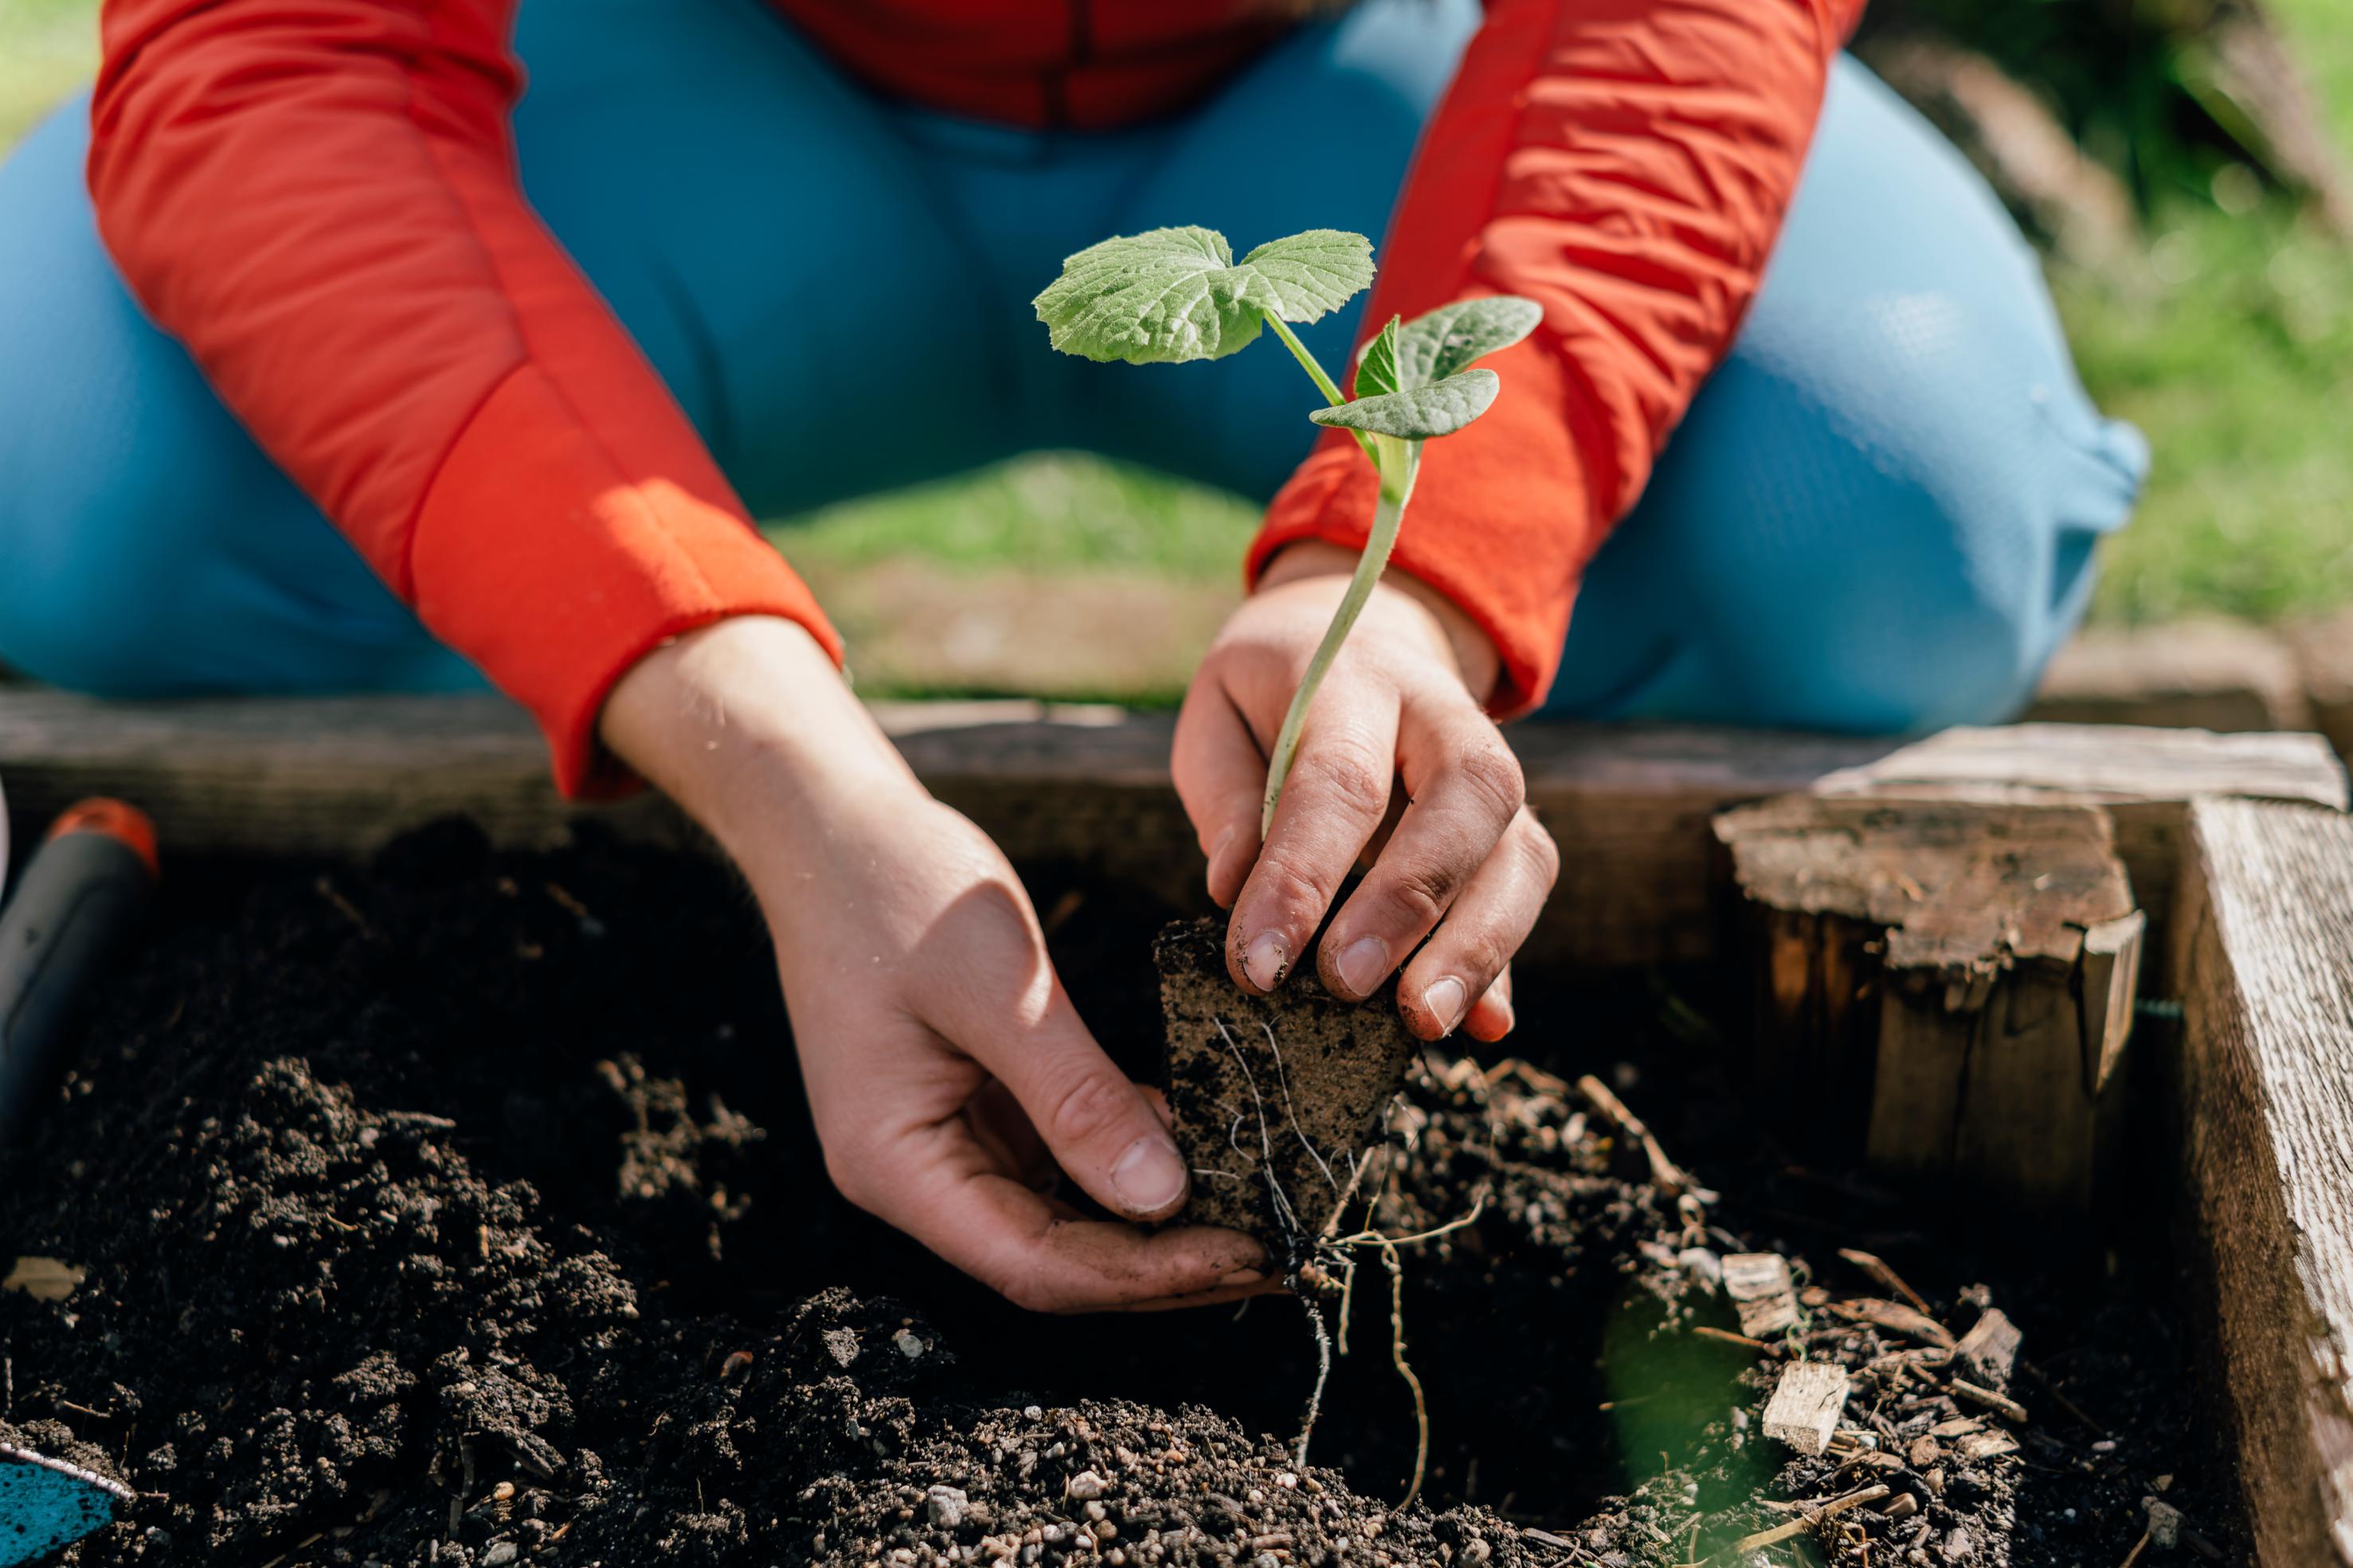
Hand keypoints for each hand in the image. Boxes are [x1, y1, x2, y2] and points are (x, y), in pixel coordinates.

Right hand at [601, 617, 1268, 1311]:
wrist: (834, 823)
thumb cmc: (898, 889)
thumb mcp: (1000, 989)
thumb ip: (1076, 1096)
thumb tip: (1164, 1199)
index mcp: (896, 1165)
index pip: (1033, 1264)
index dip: (1144, 1277)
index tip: (1248, 1254)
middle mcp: (917, 1174)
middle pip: (1056, 1258)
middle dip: (1166, 1264)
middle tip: (1281, 1252)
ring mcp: (948, 1141)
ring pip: (1067, 1215)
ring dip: (1160, 1220)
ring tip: (1264, 1213)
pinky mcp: (979, 1104)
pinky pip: (1065, 1157)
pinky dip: (1134, 1158)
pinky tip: (1209, 1147)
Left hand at [1174, 543, 1557, 1040]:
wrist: (1365, 638)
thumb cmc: (1272, 696)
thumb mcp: (1217, 714)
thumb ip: (1224, 795)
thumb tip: (1232, 890)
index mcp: (1354, 677)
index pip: (1338, 780)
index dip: (1301, 876)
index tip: (1258, 964)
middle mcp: (1444, 717)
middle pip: (1465, 799)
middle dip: (1410, 903)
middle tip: (1347, 986)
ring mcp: (1493, 772)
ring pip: (1518, 851)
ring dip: (1478, 945)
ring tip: (1424, 1022)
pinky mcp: (1512, 827)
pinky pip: (1526, 891)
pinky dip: (1506, 963)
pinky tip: (1485, 1025)